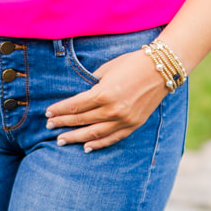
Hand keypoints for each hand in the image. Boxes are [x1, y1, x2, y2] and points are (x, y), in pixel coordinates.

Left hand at [45, 49, 168, 151]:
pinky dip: (98, 143)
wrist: (162, 69)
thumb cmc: (132, 63)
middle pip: (81, 120)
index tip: (48, 113)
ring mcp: (124, 119)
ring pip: (94, 133)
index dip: (59, 110)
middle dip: (63, 123)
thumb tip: (79, 95)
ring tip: (61, 140)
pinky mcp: (133, 124)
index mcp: (103, 94)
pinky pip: (112, 138)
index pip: (75, 106)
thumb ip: (92, 84)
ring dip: (75, 137)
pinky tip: (86, 147)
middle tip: (49, 126)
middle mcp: (112, 110)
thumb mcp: (107, 69)